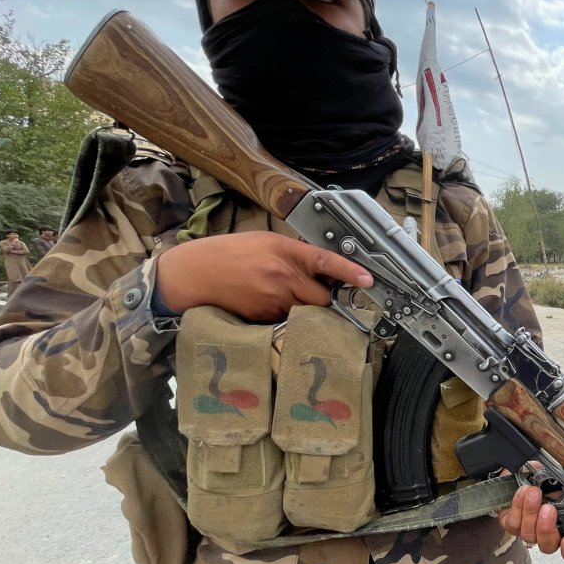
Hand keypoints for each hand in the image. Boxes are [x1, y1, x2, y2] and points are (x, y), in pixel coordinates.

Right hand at [156, 231, 372, 321]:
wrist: (195, 274)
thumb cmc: (229, 254)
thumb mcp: (265, 242)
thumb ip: (294, 254)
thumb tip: (320, 267)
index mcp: (286, 252)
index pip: (326, 261)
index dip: (350, 271)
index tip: (368, 279)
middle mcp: (283, 276)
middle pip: (322, 298)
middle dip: (322, 299)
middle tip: (311, 293)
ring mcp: (274, 299)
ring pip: (305, 313)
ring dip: (302, 309)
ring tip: (278, 296)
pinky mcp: (264, 317)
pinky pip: (286, 322)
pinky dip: (283, 317)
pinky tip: (265, 304)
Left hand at [498, 485, 563, 562]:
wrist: (524, 473)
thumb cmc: (547, 480)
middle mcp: (547, 535)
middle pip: (548, 546)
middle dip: (547, 528)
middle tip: (549, 508)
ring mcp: (529, 532)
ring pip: (529, 535)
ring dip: (531, 512)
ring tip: (534, 493)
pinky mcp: (512, 526)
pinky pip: (513, 524)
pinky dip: (518, 506)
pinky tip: (523, 492)